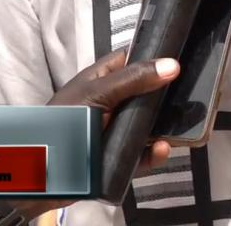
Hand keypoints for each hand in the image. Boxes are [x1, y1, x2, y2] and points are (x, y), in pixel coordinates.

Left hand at [7, 51, 180, 220]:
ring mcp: (116, 130)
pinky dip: (154, 152)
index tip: (180, 59)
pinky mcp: (119, 156)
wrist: (42, 173)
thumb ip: (133, 79)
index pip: (132, 60)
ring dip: (164, 127)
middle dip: (166, 95)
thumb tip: (172, 65)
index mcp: (101, 79)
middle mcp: (112, 102)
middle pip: (146, 93)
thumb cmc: (63, 120)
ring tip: (179, 128)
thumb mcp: (98, 93)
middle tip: (188, 97)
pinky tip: (162, 149)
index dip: (153, 57)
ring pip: (148, 124)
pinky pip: (143, 153)